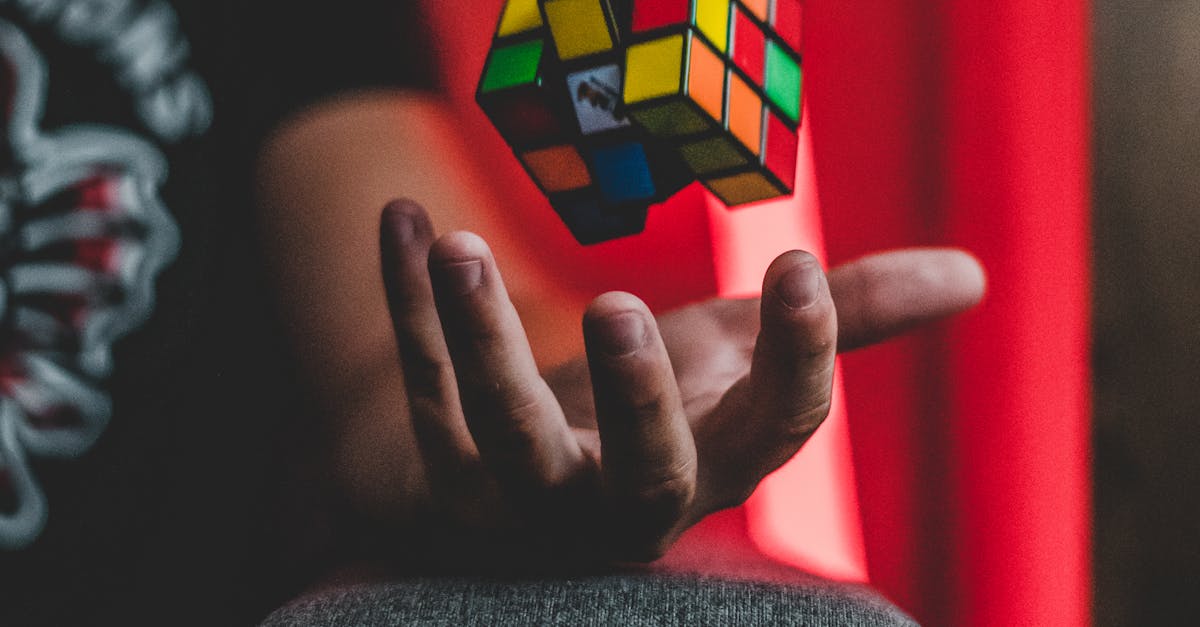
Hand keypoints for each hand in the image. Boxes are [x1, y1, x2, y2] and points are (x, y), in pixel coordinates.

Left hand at [373, 199, 983, 568]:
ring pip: (503, 437)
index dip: (798, 359)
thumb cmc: (651, 408)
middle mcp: (624, 500)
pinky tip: (401, 218)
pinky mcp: (446, 470)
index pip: (775, 435)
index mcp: (711, 465)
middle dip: (639, 401)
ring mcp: (526, 496)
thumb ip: (842, 320)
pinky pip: (422, 389)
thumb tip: (969, 275)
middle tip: (623, 307)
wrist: (527, 467)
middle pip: (642, 479)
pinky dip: (406, 306)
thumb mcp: (738, 358)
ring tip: (461, 246)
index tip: (799, 265)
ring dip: (481, 340)